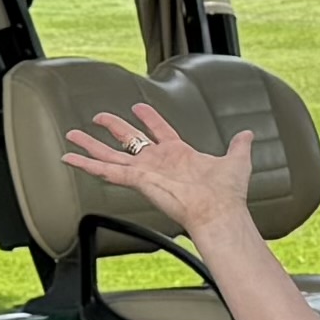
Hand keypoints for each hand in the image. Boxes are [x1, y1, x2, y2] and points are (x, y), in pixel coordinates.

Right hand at [61, 102, 253, 239]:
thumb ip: (239, 146)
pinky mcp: (137, 179)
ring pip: (111, 154)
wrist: (219, 211)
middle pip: (129, 140)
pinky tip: (71, 158)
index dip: (150, 118)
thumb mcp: (236, 160)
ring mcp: (146, 172)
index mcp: (179, 154)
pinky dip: (87, 165)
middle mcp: (159, 163)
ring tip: (72, 135)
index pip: (159, 131)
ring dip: (91, 145)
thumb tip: (247, 134)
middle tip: (98, 117)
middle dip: (114, 127)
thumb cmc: (226, 194)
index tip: (139, 107)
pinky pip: (107, 170)